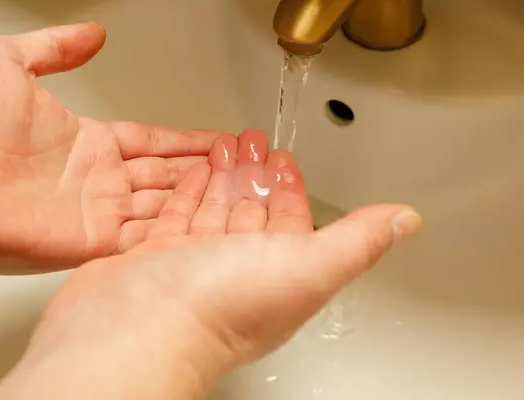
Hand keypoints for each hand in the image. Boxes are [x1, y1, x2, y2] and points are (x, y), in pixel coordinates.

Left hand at [0, 23, 220, 273]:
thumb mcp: (7, 63)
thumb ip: (55, 47)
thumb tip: (92, 33)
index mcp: (85, 142)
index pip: (152, 141)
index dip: (187, 140)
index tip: (219, 138)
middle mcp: (95, 180)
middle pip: (165, 176)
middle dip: (205, 172)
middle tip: (243, 167)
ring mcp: (95, 213)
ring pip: (163, 208)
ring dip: (199, 202)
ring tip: (239, 194)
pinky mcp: (89, 244)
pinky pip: (144, 240)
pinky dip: (175, 234)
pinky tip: (208, 227)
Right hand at [0, 131, 420, 398]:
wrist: (135, 330)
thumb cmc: (218, 310)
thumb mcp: (308, 266)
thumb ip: (357, 241)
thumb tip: (405, 221)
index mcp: (274, 274)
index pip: (289, 223)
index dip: (291, 190)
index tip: (288, 161)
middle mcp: (233, 270)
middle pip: (250, 211)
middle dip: (256, 173)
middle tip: (256, 140)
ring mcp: (191, 263)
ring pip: (214, 209)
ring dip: (224, 175)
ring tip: (228, 144)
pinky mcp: (152, 255)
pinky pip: (176, 214)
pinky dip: (189, 190)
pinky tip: (194, 170)